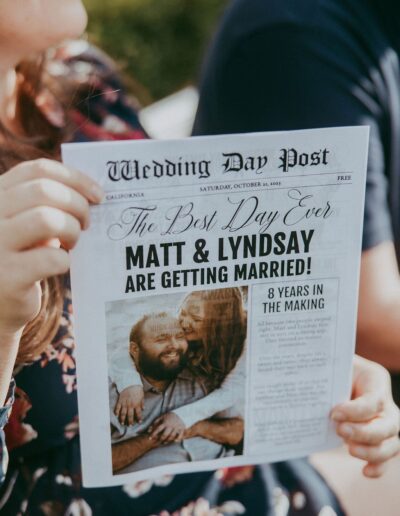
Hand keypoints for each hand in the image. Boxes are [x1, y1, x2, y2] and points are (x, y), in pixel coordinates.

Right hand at [0, 158, 102, 334]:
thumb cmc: (21, 258)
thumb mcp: (26, 224)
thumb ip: (46, 204)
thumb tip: (92, 191)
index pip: (37, 170)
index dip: (74, 178)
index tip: (98, 194)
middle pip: (45, 191)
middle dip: (78, 205)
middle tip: (87, 223)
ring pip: (48, 219)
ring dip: (71, 231)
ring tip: (71, 244)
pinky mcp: (7, 277)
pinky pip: (50, 258)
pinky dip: (63, 260)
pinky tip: (58, 266)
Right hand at [114, 385, 143, 424]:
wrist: (130, 383)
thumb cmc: (137, 389)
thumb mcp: (142, 396)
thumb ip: (142, 403)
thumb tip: (143, 408)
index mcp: (137, 404)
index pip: (138, 413)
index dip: (139, 418)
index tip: (139, 422)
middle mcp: (130, 405)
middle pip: (130, 415)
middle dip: (130, 421)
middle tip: (130, 426)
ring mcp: (124, 403)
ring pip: (123, 413)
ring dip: (123, 419)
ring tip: (122, 423)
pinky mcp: (120, 401)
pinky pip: (117, 407)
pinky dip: (116, 412)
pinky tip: (116, 415)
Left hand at [148, 413, 185, 443]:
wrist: (180, 413)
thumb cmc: (169, 416)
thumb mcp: (161, 417)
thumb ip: (155, 423)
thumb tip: (148, 430)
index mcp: (165, 422)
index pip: (158, 429)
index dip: (153, 434)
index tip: (149, 438)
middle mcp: (170, 425)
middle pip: (164, 434)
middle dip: (160, 439)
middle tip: (158, 441)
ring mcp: (176, 427)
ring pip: (171, 436)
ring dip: (167, 440)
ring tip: (164, 442)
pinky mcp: (182, 429)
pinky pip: (180, 436)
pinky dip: (177, 439)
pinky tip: (174, 441)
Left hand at [332, 355, 399, 477]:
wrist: (332, 377)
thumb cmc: (331, 366)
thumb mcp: (332, 362)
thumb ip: (327, 369)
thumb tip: (309, 376)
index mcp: (376, 379)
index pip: (374, 401)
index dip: (356, 411)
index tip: (334, 413)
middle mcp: (386, 404)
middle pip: (388, 425)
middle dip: (364, 432)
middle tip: (340, 430)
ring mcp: (386, 424)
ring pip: (392, 445)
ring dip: (372, 451)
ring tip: (349, 449)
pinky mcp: (378, 440)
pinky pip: (386, 458)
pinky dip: (378, 467)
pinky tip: (365, 471)